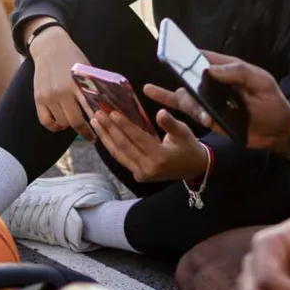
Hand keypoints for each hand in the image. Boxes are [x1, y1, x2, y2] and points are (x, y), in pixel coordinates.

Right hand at [29, 26, 95, 140]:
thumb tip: (106, 107)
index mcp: (78, 85)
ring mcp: (49, 96)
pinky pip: (45, 121)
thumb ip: (92, 88)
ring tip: (75, 123)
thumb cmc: (73, 57)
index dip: (97, 124)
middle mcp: (62, 92)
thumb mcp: (86, 70)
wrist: (50, 47)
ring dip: (69, 126)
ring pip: (61, 123)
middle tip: (91, 136)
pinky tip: (60, 124)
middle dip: (85, 131)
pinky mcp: (38, 98)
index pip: (90, 110)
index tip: (103, 133)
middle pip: (75, 121)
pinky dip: (54, 126)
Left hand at [91, 107, 208, 182]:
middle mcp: (148, 169)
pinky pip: (122, 159)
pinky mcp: (139, 176)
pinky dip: (112, 146)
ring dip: (106, 138)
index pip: (137, 139)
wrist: (194, 168)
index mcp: (160, 157)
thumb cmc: (188, 146)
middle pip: (124, 146)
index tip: (111, 113)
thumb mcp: (184, 132)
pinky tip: (104, 135)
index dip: (124, 125)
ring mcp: (142, 174)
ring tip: (95, 123)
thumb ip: (170, 123)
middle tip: (98, 114)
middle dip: (109, 129)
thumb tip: (160, 113)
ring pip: (119, 154)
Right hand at [143, 52, 289, 151]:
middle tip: (181, 87)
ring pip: (187, 98)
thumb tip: (210, 68)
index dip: (187, 52)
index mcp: (228, 70)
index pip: (204, 57)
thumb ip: (239, 72)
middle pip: (190, 78)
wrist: (279, 132)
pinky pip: (190, 113)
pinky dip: (182, 111)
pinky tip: (168, 105)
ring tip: (206, 116)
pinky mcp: (210, 119)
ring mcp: (211, 101)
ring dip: (191, 105)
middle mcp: (215, 84)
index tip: (171, 49)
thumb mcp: (262, 83)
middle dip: (183, 81)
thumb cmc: (273, 103)